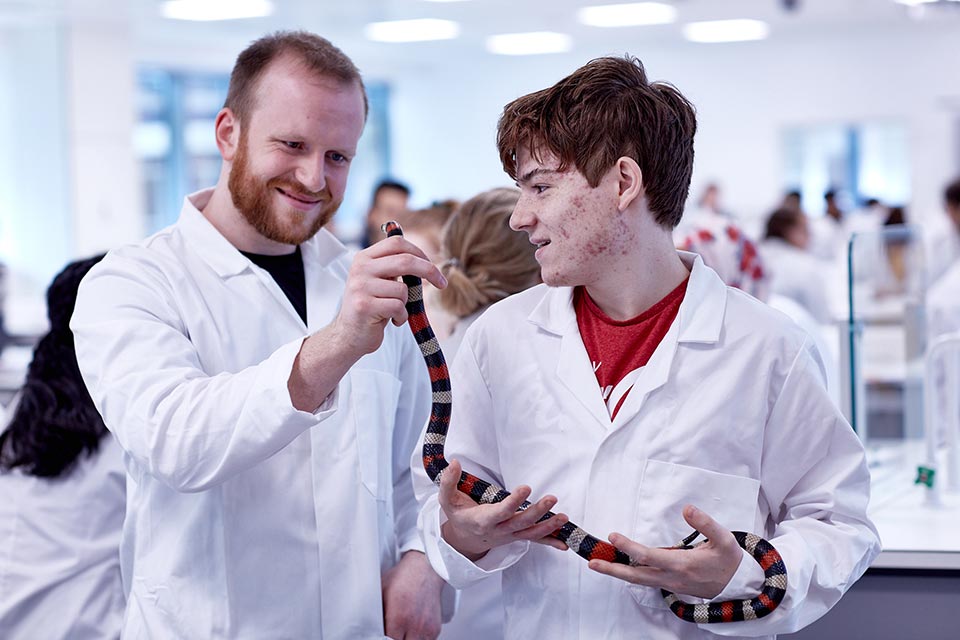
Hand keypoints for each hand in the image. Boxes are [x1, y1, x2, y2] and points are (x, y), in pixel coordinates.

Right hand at [333, 236, 446, 356]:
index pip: (396, 243)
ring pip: (403, 289)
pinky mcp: (364, 306)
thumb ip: (394, 267)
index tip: (433, 266)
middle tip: (442, 283)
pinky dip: (401, 317)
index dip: (419, 252)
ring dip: (407, 304)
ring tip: (394, 311)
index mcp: (364, 258)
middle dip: (429, 271)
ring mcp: (360, 287)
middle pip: (405, 261)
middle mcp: (360, 269)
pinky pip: (398, 307)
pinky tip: (391, 320)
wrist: (349, 335)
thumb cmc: (371, 307)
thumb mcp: (379, 281)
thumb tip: (424, 258)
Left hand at [382, 551, 444, 639]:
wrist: (425, 568)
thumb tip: (368, 627)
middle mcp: (414, 625)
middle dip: (393, 639)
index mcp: (398, 618)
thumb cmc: (402, 578)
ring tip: (401, 631)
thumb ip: (376, 614)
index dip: (382, 638)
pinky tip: (411, 630)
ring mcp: (426, 628)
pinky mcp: (435, 629)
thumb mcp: (380, 592)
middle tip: (390, 631)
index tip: (380, 634)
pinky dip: (416, 639)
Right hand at [438, 459, 568, 560]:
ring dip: (548, 526)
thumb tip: (455, 463)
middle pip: (521, 522)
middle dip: (538, 512)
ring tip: (564, 517)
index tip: (526, 488)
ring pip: (530, 533)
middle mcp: (498, 530)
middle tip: (552, 498)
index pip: (501, 511)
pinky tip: (565, 544)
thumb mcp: (447, 500)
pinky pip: (535, 541)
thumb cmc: (458, 515)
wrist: (463, 539)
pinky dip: (550, 542)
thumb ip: (449, 481)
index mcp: (482, 520)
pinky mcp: (516, 536)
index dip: (514, 502)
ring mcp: (509, 535)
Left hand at [587, 505, 741, 598]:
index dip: (629, 547)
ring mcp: (669, 583)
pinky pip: (645, 580)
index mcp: (682, 564)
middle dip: (612, 568)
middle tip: (592, 561)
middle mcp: (671, 577)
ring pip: (638, 580)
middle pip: (635, 575)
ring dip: (616, 572)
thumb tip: (687, 508)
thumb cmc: (729, 560)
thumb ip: (705, 523)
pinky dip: (629, 574)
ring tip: (597, 564)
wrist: (739, 586)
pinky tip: (618, 566)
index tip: (613, 536)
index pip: (648, 556)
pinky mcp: (669, 584)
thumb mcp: (724, 539)